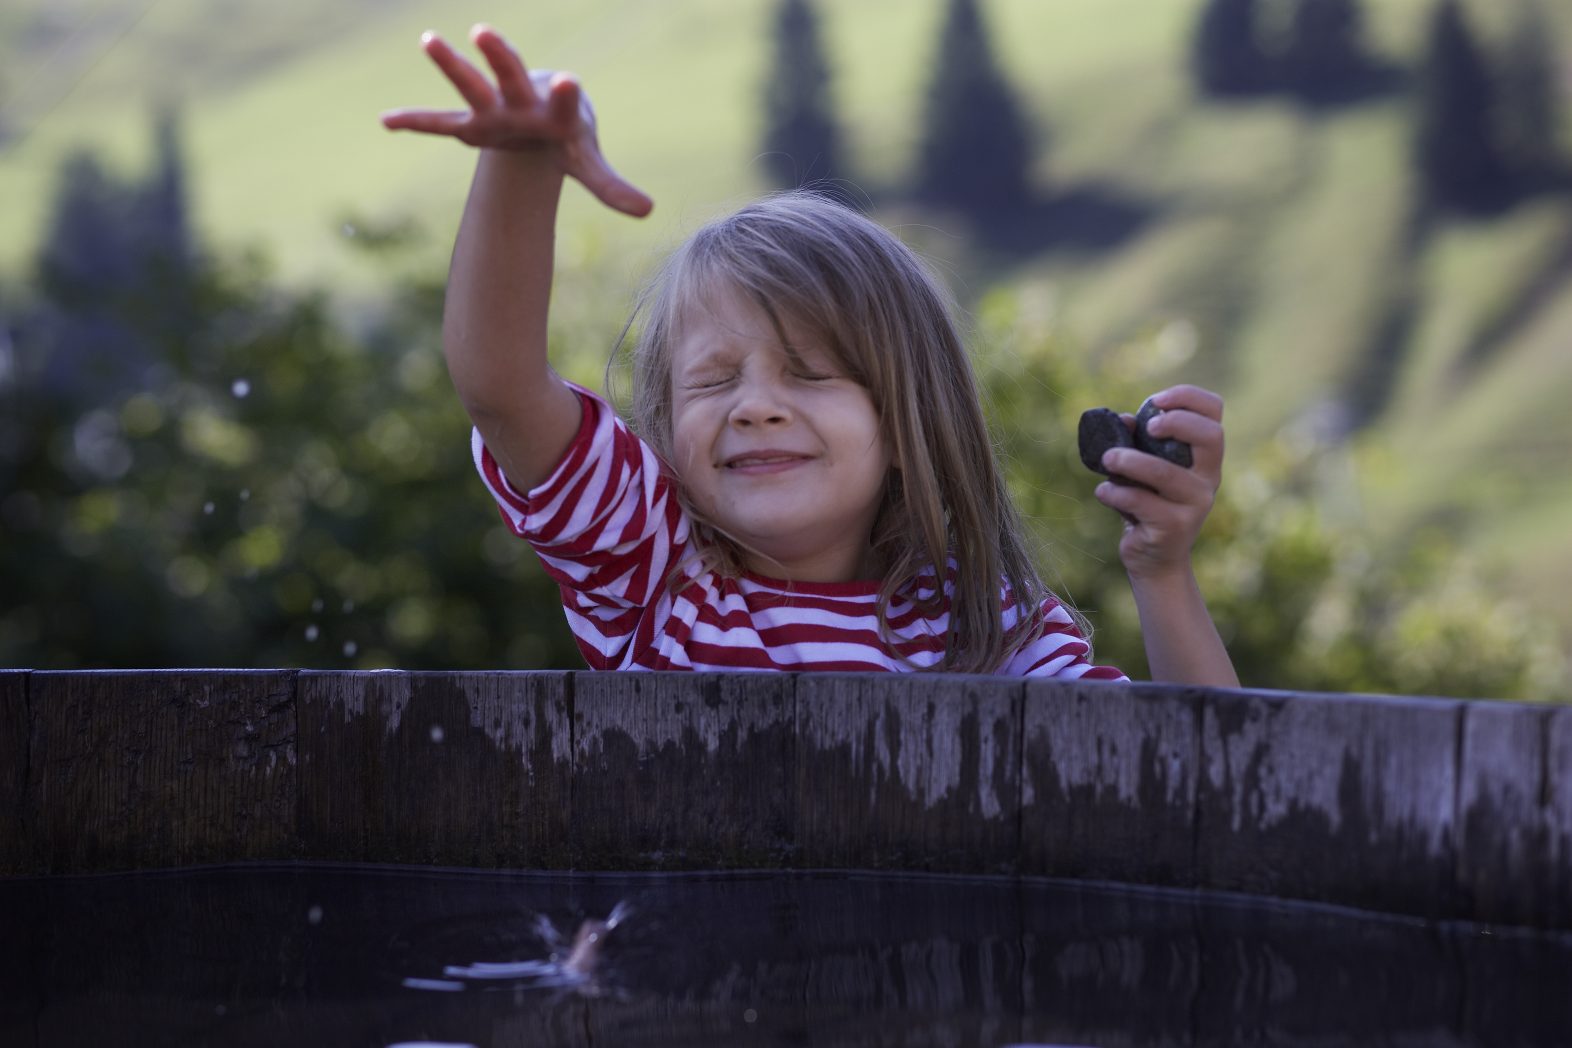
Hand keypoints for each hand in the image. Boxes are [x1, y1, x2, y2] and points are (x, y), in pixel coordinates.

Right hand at [380, 25, 652, 216]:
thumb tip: (648, 211)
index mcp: (555, 111)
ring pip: (470, 85)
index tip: (565, 79)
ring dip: (451, 64)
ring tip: (430, 39)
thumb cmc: (566, 137)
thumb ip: (611, 186)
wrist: (542, 118)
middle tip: (485, 32)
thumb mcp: (587, 163)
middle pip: (509, 75)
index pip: (563, 101)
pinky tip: (387, 121)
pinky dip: (415, 122)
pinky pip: (439, 123)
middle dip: (500, 56)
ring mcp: (492, 110)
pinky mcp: (471, 124)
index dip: (564, 93)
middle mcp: (521, 101)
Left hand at [1093, 385, 1224, 579]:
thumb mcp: (1143, 471)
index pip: (1215, 413)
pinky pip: (1141, 502)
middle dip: (1176, 422)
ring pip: (1165, 473)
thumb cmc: (1148, 506)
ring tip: (1107, 459)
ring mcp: (1195, 505)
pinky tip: (1103, 492)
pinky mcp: (1173, 527)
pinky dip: (1115, 493)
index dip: (1189, 397)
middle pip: (1210, 436)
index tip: (1155, 400)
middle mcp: (1209, 479)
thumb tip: (1122, 420)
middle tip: (1146, 426)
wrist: (1154, 559)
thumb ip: (1136, 444)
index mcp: (1205, 457)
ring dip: (1129, 461)